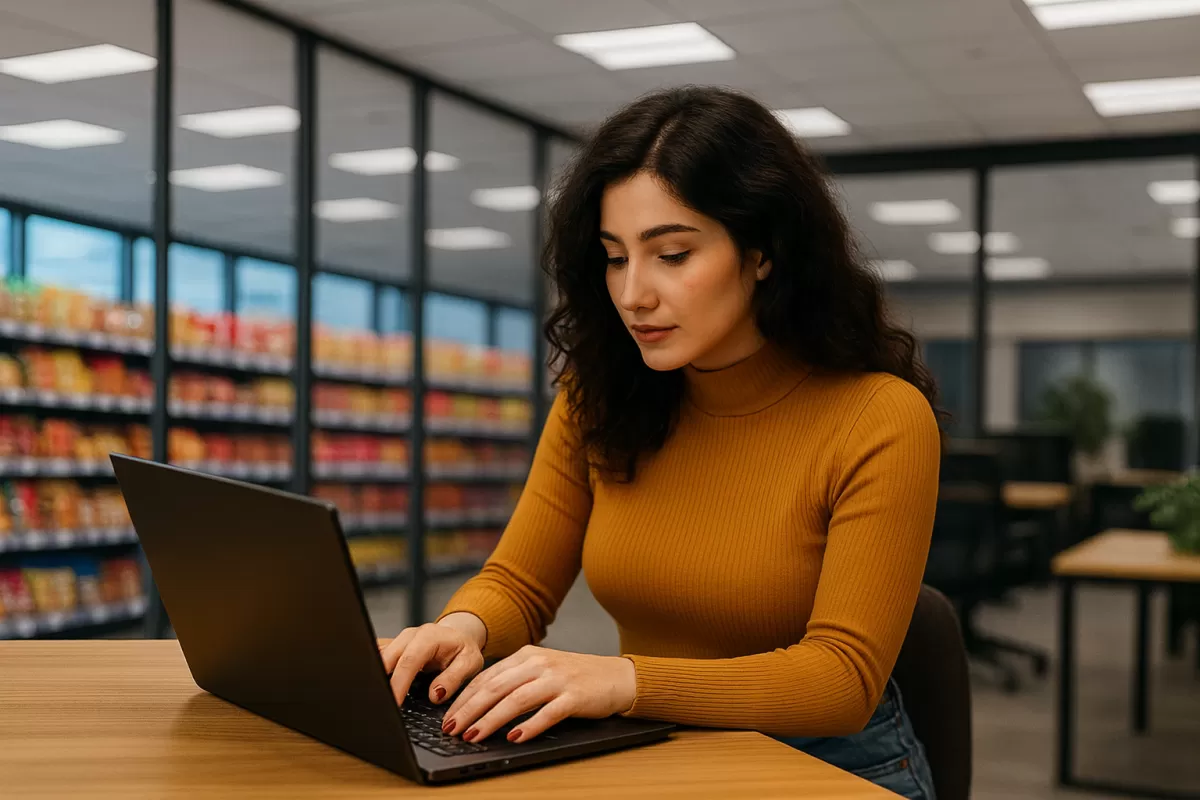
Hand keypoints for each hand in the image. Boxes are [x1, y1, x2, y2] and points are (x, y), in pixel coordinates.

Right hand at [379, 615, 486, 705]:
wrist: (458, 637)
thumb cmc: (463, 650)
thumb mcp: (469, 663)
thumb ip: (454, 678)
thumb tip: (436, 694)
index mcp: (428, 637)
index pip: (409, 661)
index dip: (399, 683)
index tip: (394, 703)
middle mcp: (409, 636)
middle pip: (387, 658)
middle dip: (381, 682)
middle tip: (382, 705)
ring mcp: (398, 641)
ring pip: (378, 657)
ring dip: (375, 677)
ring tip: (375, 699)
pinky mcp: (392, 648)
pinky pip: (377, 658)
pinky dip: (373, 672)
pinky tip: (372, 687)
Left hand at [441, 646, 635, 744]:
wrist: (617, 677)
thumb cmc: (575, 677)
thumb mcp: (541, 670)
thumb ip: (514, 680)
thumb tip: (478, 704)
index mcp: (526, 656)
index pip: (487, 677)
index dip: (464, 698)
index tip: (447, 716)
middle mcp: (539, 664)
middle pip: (496, 688)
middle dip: (469, 710)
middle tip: (451, 728)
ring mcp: (557, 679)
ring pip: (516, 700)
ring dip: (491, 719)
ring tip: (473, 735)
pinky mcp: (574, 697)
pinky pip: (547, 713)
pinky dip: (529, 726)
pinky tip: (514, 738)